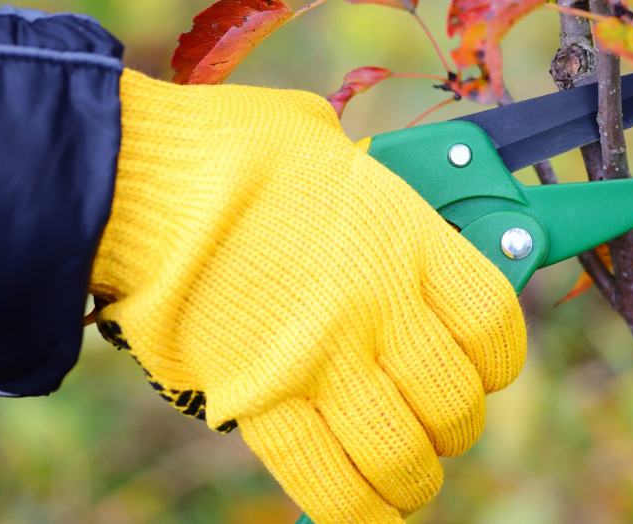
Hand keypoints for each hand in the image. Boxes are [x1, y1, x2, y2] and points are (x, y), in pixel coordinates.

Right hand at [90, 69, 526, 522]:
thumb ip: (367, 182)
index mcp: (404, 237)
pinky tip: (367, 507)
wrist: (134, 182)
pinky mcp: (258, 403)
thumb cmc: (227, 149)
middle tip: (433, 420)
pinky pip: (330, 486)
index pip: (493, 324)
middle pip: (454, 403)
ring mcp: (321, 360)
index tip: (484, 368)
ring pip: (403, 456)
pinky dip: (357, 511)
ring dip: (413, 477)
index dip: (497, 360)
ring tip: (404, 472)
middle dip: (452, 426)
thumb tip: (380, 192)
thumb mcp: (323, 144)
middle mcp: (377, 306)